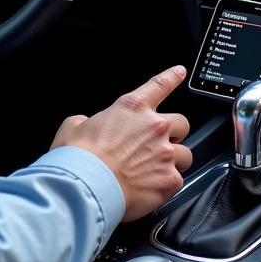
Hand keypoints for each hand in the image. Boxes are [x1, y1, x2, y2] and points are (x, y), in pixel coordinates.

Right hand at [50, 65, 192, 222]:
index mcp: (131, 108)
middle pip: (181, 123)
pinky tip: (152, 188)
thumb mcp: (74, 125)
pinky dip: (167, 184)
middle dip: (173, 133)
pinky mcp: (169, 180)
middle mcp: (154, 127)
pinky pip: (178, 180)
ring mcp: (165, 153)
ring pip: (186, 154)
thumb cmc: (80, 157)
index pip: (159, 85)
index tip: (179, 72)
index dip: (172, 77)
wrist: (88, 186)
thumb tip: (86, 126)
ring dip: (174, 160)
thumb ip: (87, 121)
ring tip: (157, 170)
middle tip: (160, 144)